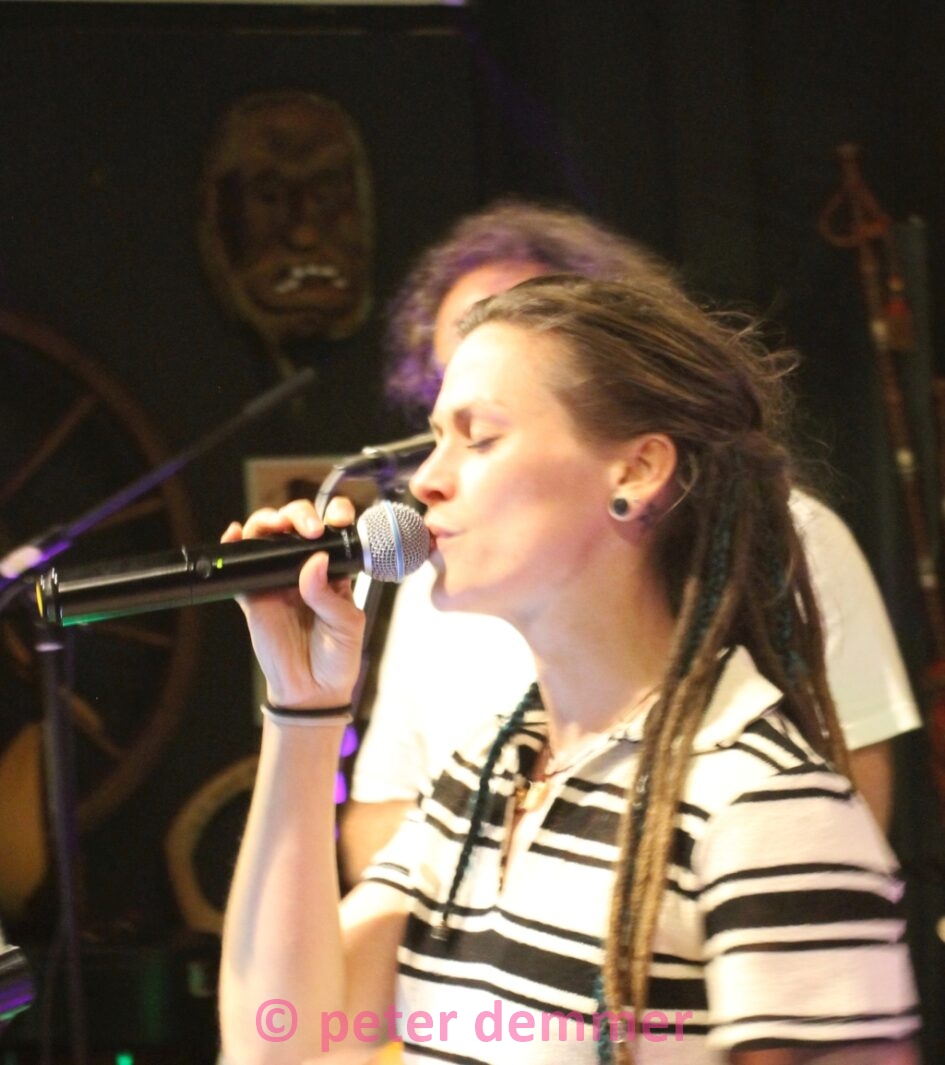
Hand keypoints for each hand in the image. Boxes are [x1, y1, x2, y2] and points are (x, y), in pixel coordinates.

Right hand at [221, 496, 365, 708]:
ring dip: (267, 521)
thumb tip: (314, 561)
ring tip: (274, 525)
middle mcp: (303, 568)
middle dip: (299, 515)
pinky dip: (233, 545)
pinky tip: (234, 534)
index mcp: (333, 570)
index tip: (339, 518)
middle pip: (295, 525)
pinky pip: (239, 567)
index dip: (334, 515)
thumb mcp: (346, 624)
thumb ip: (328, 594)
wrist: (312, 691)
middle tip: (310, 531)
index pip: (332, 531)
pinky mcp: (253, 595)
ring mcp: (276, 579)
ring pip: (265, 538)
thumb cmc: (338, 657)